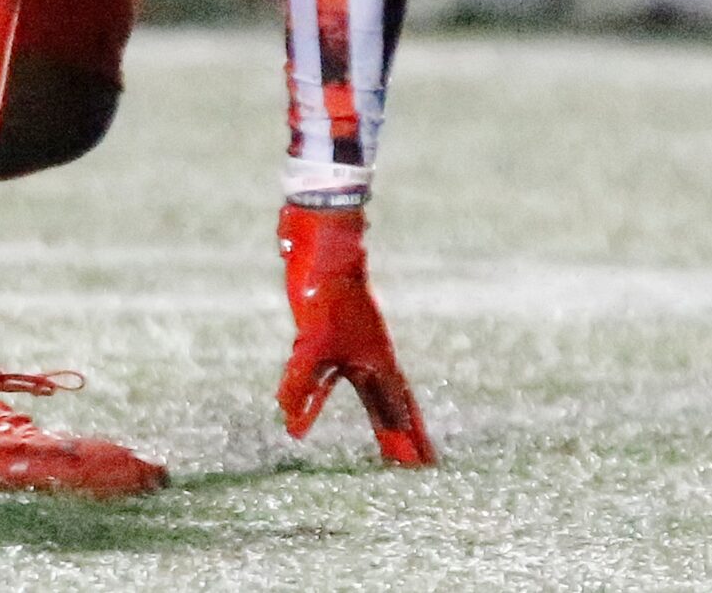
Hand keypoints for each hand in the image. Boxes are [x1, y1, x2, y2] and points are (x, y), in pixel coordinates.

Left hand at [276, 201, 435, 464]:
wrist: (319, 245)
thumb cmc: (324, 292)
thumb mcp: (312, 341)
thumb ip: (300, 379)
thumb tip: (286, 414)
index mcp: (376, 361)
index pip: (397, 411)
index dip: (408, 439)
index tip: (425, 467)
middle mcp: (368, 357)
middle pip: (389, 405)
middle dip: (399, 436)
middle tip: (413, 466)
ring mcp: (347, 346)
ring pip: (365, 392)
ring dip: (373, 418)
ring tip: (379, 444)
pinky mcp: (323, 335)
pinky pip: (325, 378)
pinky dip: (315, 398)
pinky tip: (294, 414)